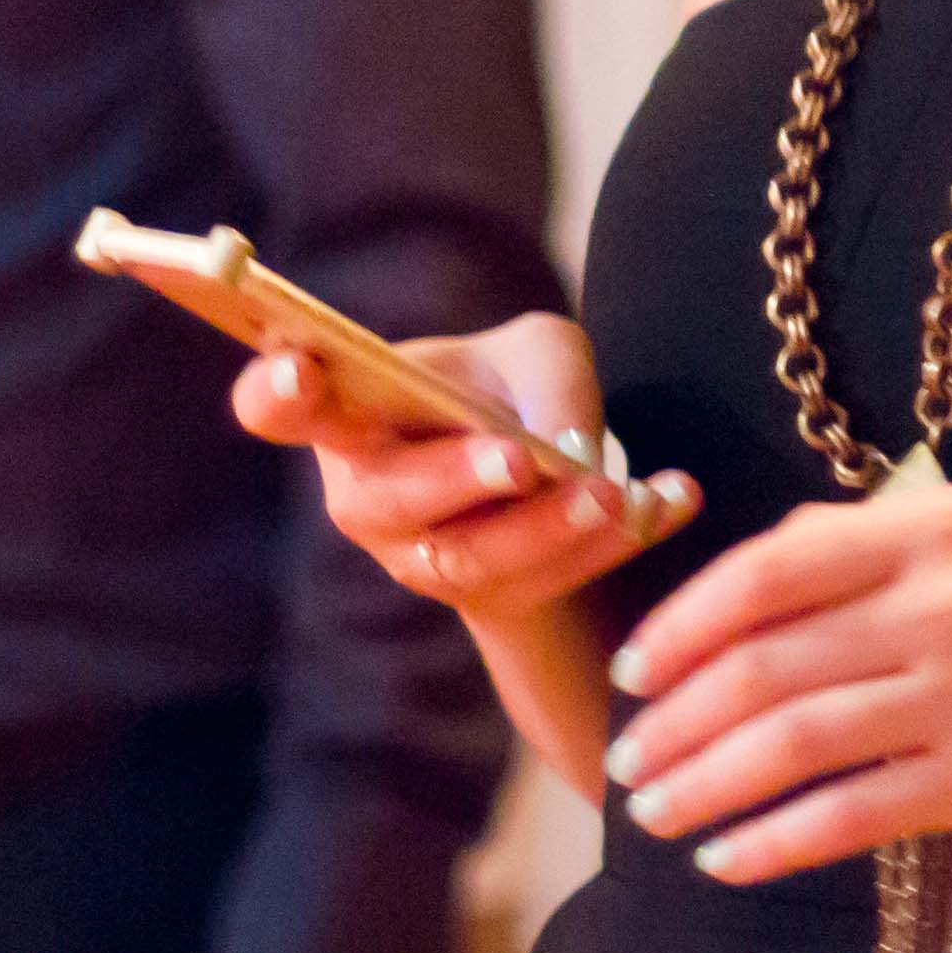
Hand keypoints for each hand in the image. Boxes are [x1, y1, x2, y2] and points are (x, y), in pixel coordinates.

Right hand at [229, 312, 695, 621]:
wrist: (551, 457)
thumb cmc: (516, 386)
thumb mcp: (540, 351)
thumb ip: (546, 378)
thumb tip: (564, 446)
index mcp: (347, 411)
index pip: (281, 405)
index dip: (277, 392)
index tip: (298, 369)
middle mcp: (365, 495)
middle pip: (388, 499)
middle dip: (457, 480)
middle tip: (522, 461)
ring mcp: (416, 560)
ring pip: (471, 561)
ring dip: (551, 530)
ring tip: (623, 495)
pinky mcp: (484, 601)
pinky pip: (542, 585)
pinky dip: (614, 544)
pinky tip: (674, 502)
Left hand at [603, 485, 951, 882]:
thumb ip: (876, 549)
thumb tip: (758, 574)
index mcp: (931, 527)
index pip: (768, 568)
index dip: (682, 621)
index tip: (632, 668)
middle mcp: (940, 601)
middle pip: (763, 662)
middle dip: (673, 718)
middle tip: (626, 761)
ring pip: (792, 739)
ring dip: (705, 781)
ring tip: (656, 811)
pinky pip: (849, 814)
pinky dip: (774, 840)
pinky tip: (730, 857)